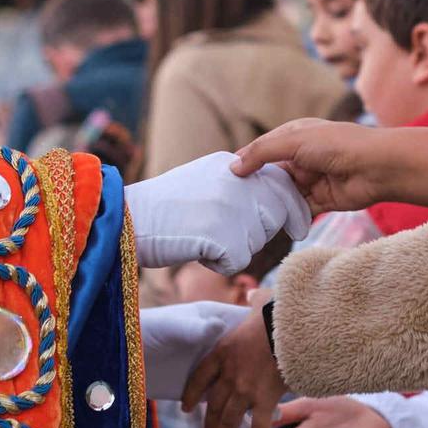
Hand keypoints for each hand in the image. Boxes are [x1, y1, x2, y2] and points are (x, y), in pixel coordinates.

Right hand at [126, 152, 311, 273]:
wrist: (128, 219)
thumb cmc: (160, 205)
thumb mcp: (202, 178)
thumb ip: (235, 182)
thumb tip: (267, 197)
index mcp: (232, 165)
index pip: (280, 185)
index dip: (291, 208)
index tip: (300, 226)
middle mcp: (237, 183)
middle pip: (274, 215)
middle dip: (260, 231)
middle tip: (225, 235)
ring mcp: (232, 209)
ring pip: (256, 241)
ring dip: (233, 247)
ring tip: (198, 235)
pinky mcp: (224, 236)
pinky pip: (236, 261)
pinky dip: (217, 263)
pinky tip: (194, 249)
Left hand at [180, 309, 287, 427]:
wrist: (289, 329)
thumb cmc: (275, 316)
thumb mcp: (256, 308)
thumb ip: (253, 303)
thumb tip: (253, 294)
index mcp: (222, 353)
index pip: (199, 378)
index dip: (191, 395)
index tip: (187, 408)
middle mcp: (228, 375)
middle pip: (213, 405)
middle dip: (209, 424)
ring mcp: (244, 390)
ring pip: (228, 419)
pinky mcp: (264, 400)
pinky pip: (259, 427)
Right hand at [233, 120, 394, 214]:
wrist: (377, 167)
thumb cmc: (338, 144)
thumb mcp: (294, 141)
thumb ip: (262, 153)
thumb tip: (234, 167)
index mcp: (296, 136)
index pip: (263, 148)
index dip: (245, 161)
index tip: (225, 177)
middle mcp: (302, 157)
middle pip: (271, 174)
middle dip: (255, 186)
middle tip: (231, 201)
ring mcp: (312, 180)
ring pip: (283, 194)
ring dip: (270, 203)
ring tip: (245, 216)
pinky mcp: (321, 201)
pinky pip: (298, 210)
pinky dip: (286, 217)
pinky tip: (268, 226)